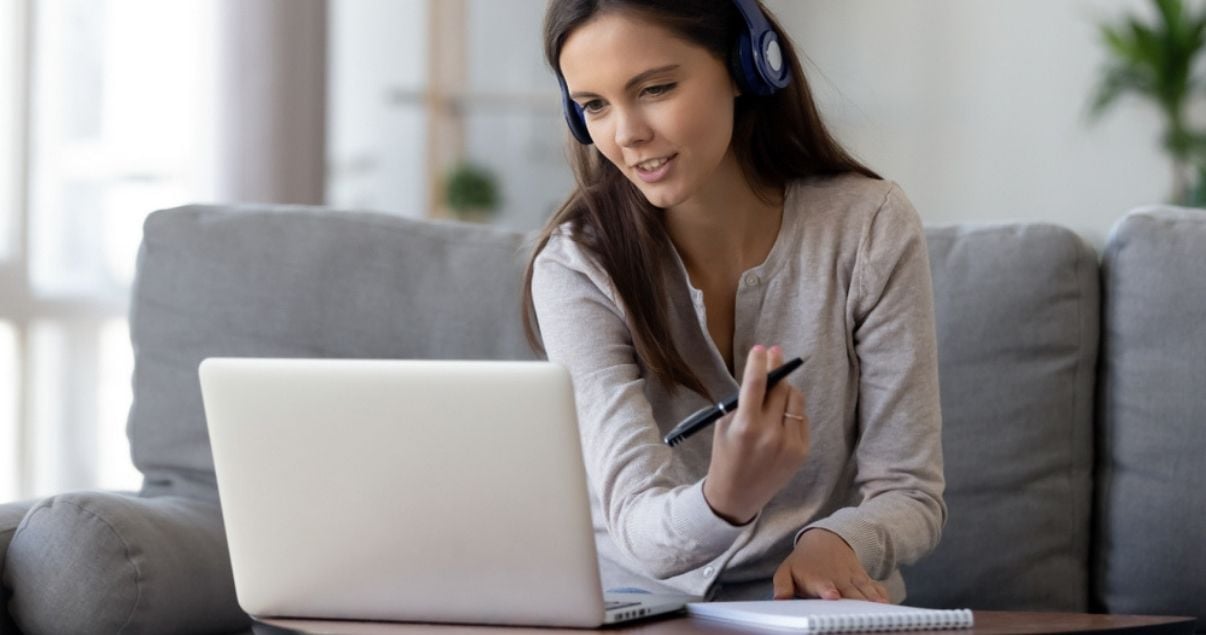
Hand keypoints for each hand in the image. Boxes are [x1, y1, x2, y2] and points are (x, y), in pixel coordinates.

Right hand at [703, 344, 808, 524]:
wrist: (737, 495)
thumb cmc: (726, 456)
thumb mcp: (724, 426)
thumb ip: (742, 402)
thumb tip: (762, 374)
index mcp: (746, 427)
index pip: (756, 384)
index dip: (759, 362)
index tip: (761, 348)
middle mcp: (770, 434)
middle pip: (779, 387)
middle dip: (776, 367)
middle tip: (774, 353)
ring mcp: (789, 443)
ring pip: (794, 399)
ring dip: (785, 387)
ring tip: (776, 385)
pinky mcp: (802, 450)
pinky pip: (801, 416)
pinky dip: (792, 408)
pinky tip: (782, 409)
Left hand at [773, 529, 888, 601]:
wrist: (827, 540)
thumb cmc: (804, 563)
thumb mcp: (787, 570)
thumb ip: (782, 585)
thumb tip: (779, 599)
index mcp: (818, 579)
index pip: (823, 585)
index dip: (828, 590)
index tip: (833, 595)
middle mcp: (838, 580)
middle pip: (849, 593)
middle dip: (854, 604)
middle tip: (859, 615)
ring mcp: (853, 580)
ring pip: (865, 591)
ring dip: (872, 601)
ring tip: (880, 609)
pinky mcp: (864, 580)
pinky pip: (875, 588)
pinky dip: (881, 595)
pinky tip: (887, 604)